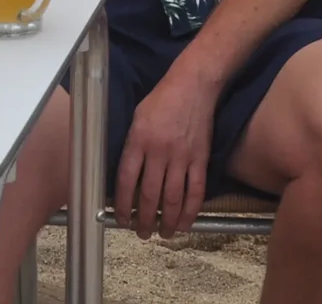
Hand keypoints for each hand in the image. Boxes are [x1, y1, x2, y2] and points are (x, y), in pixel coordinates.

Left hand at [113, 67, 221, 237]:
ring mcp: (182, 157)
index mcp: (139, 141)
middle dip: (144, 219)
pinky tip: (184, 223)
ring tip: (162, 234)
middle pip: (150, 195)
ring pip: (173, 198)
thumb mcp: (136, 118)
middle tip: (141, 233)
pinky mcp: (200, 160)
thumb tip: (126, 174)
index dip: (122, 204)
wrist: (192, 86)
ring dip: (167, 221)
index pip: (126, 181)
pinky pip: (196, 191)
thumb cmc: (160, 100)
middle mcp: (159, 152)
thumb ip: (131, 145)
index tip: (121, 218)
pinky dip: (190, 211)